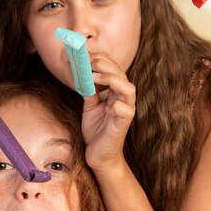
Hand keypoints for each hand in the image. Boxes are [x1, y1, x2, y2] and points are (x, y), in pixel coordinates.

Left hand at [80, 53, 135, 174]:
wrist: (98, 155)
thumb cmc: (96, 129)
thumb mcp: (89, 105)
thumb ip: (89, 90)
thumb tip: (81, 72)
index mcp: (116, 92)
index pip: (114, 70)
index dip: (103, 60)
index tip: (87, 54)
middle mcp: (123, 99)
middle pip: (122, 75)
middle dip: (106, 66)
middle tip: (90, 62)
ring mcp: (126, 111)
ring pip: (129, 89)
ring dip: (113, 80)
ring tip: (96, 76)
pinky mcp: (124, 125)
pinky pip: (126, 111)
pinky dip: (117, 105)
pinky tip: (106, 105)